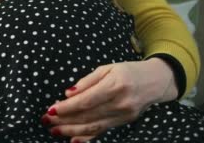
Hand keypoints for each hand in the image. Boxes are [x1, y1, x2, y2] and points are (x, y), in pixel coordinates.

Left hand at [41, 58, 177, 142]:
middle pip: (87, 115)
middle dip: (64, 120)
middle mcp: (120, 103)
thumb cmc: (128, 71)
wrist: (157, 81)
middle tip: (46, 120)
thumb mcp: (107, 68)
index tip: (51, 108)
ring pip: (93, 126)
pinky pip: (102, 131)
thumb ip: (87, 81)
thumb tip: (68, 93)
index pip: (86, 100)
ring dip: (71, 130)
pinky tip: (73, 139)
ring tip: (54, 130)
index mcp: (115, 85)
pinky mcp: (125, 122)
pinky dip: (87, 137)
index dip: (67, 107)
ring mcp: (124, 115)